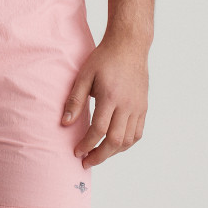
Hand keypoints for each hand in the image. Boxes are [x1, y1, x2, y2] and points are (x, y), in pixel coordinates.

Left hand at [61, 34, 148, 167]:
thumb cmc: (104, 58)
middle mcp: (127, 104)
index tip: (77, 151)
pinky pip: (138, 133)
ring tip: (99, 155)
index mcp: (110, 96)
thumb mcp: (84, 75)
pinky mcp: (143, 107)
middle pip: (115, 141)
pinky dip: (127, 144)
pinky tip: (115, 145)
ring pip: (128, 140)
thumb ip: (75, 100)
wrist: (129, 46)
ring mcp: (138, 107)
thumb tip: (64, 123)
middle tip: (86, 161)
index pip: (98, 130)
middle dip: (100, 155)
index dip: (86, 144)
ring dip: (113, 152)